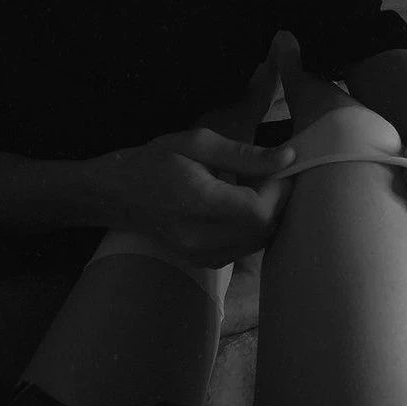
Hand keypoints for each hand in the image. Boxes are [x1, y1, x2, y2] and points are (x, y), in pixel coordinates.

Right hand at [104, 58, 295, 268]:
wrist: (118, 194)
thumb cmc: (156, 160)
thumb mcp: (198, 143)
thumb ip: (244, 154)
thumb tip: (288, 158)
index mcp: (198, 202)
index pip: (258, 210)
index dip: (278, 190)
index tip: (278, 167)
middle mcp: (201, 237)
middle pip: (263, 229)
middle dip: (275, 200)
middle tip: (266, 174)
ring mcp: (202, 255)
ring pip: (258, 241)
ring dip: (265, 214)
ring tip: (250, 187)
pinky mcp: (205, 262)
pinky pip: (244, 248)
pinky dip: (251, 228)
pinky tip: (238, 206)